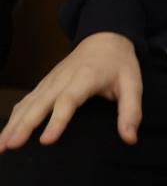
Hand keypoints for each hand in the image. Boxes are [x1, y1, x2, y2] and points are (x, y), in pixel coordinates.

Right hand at [0, 32, 141, 150]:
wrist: (105, 38)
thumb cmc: (119, 64)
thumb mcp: (133, 84)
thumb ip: (131, 111)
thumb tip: (130, 139)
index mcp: (85, 78)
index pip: (68, 101)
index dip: (57, 121)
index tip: (45, 141)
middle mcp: (62, 79)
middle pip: (40, 104)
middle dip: (23, 126)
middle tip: (9, 147)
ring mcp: (50, 81)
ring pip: (27, 104)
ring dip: (12, 124)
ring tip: (0, 147)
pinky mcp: (44, 84)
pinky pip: (25, 101)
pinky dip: (13, 117)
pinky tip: (4, 134)